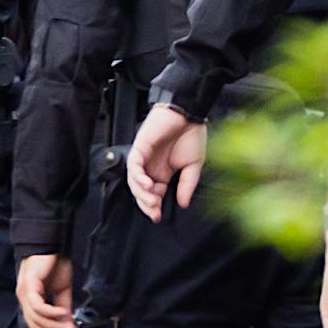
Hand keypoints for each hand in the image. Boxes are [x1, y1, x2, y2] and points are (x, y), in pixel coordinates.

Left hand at [17, 253, 74, 327]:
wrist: (52, 242)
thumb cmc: (55, 264)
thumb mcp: (62, 289)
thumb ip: (63, 307)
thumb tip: (69, 325)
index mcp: (29, 300)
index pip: (37, 325)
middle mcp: (24, 298)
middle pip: (34, 325)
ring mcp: (24, 292)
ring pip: (36, 318)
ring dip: (53, 325)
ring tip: (69, 326)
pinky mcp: (28, 284)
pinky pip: (37, 305)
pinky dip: (50, 312)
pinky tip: (63, 313)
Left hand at [127, 104, 206, 221]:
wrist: (189, 112)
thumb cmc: (192, 133)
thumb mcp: (194, 165)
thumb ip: (187, 184)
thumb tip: (183, 203)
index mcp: (163, 171)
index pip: (153, 193)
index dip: (153, 206)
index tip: (159, 216)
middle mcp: (151, 165)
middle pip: (140, 190)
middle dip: (146, 204)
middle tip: (154, 212)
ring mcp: (144, 156)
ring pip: (134, 180)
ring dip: (142, 193)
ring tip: (153, 200)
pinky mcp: (140, 146)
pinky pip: (133, 165)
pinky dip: (138, 177)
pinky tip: (148, 184)